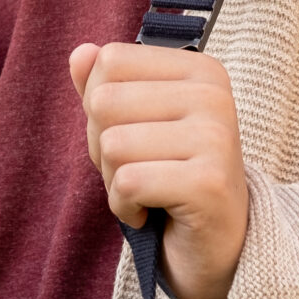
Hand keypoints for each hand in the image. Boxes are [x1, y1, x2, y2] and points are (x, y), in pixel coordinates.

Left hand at [69, 41, 249, 298]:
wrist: (218, 246)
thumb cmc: (171, 178)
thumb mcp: (134, 125)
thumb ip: (106, 85)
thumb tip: (80, 52)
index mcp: (199, 70)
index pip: (109, 62)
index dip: (100, 106)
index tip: (136, 137)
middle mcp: (213, 95)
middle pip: (103, 102)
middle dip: (103, 148)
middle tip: (140, 171)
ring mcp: (216, 137)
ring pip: (112, 145)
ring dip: (114, 181)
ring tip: (149, 192)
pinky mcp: (208, 182)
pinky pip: (127, 183)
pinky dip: (125, 207)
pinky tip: (152, 214)